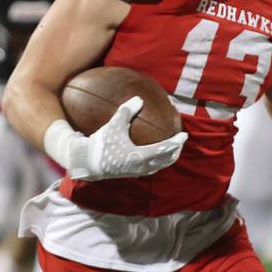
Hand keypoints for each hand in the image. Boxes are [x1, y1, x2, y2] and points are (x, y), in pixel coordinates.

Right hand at [69, 96, 186, 180]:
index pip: (165, 149)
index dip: (176, 142)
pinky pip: (150, 168)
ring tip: (171, 149)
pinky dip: (157, 161)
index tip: (184, 135)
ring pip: (158, 166)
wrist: (87, 162)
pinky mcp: (130, 173)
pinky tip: (154, 155)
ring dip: (167, 157)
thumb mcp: (114, 125)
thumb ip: (126, 111)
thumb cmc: (101, 143)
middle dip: (175, 151)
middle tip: (180, 141)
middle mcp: (141, 167)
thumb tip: (139, 99)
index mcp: (141, 156)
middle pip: (166, 161)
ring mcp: (136, 172)